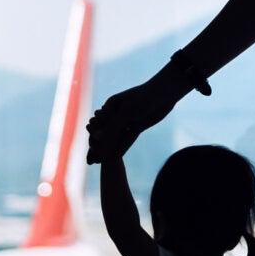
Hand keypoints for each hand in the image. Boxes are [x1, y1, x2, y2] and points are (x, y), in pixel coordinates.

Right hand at [86, 60, 205, 163]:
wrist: (166, 92)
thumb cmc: (144, 97)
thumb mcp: (126, 112)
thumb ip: (112, 127)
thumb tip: (97, 139)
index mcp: (110, 106)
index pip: (99, 126)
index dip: (92, 141)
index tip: (88, 153)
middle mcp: (117, 113)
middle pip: (105, 134)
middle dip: (97, 148)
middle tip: (90, 162)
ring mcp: (128, 120)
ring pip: (115, 139)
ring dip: (107, 151)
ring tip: (98, 163)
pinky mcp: (138, 126)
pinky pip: (127, 139)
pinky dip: (120, 148)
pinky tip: (113, 158)